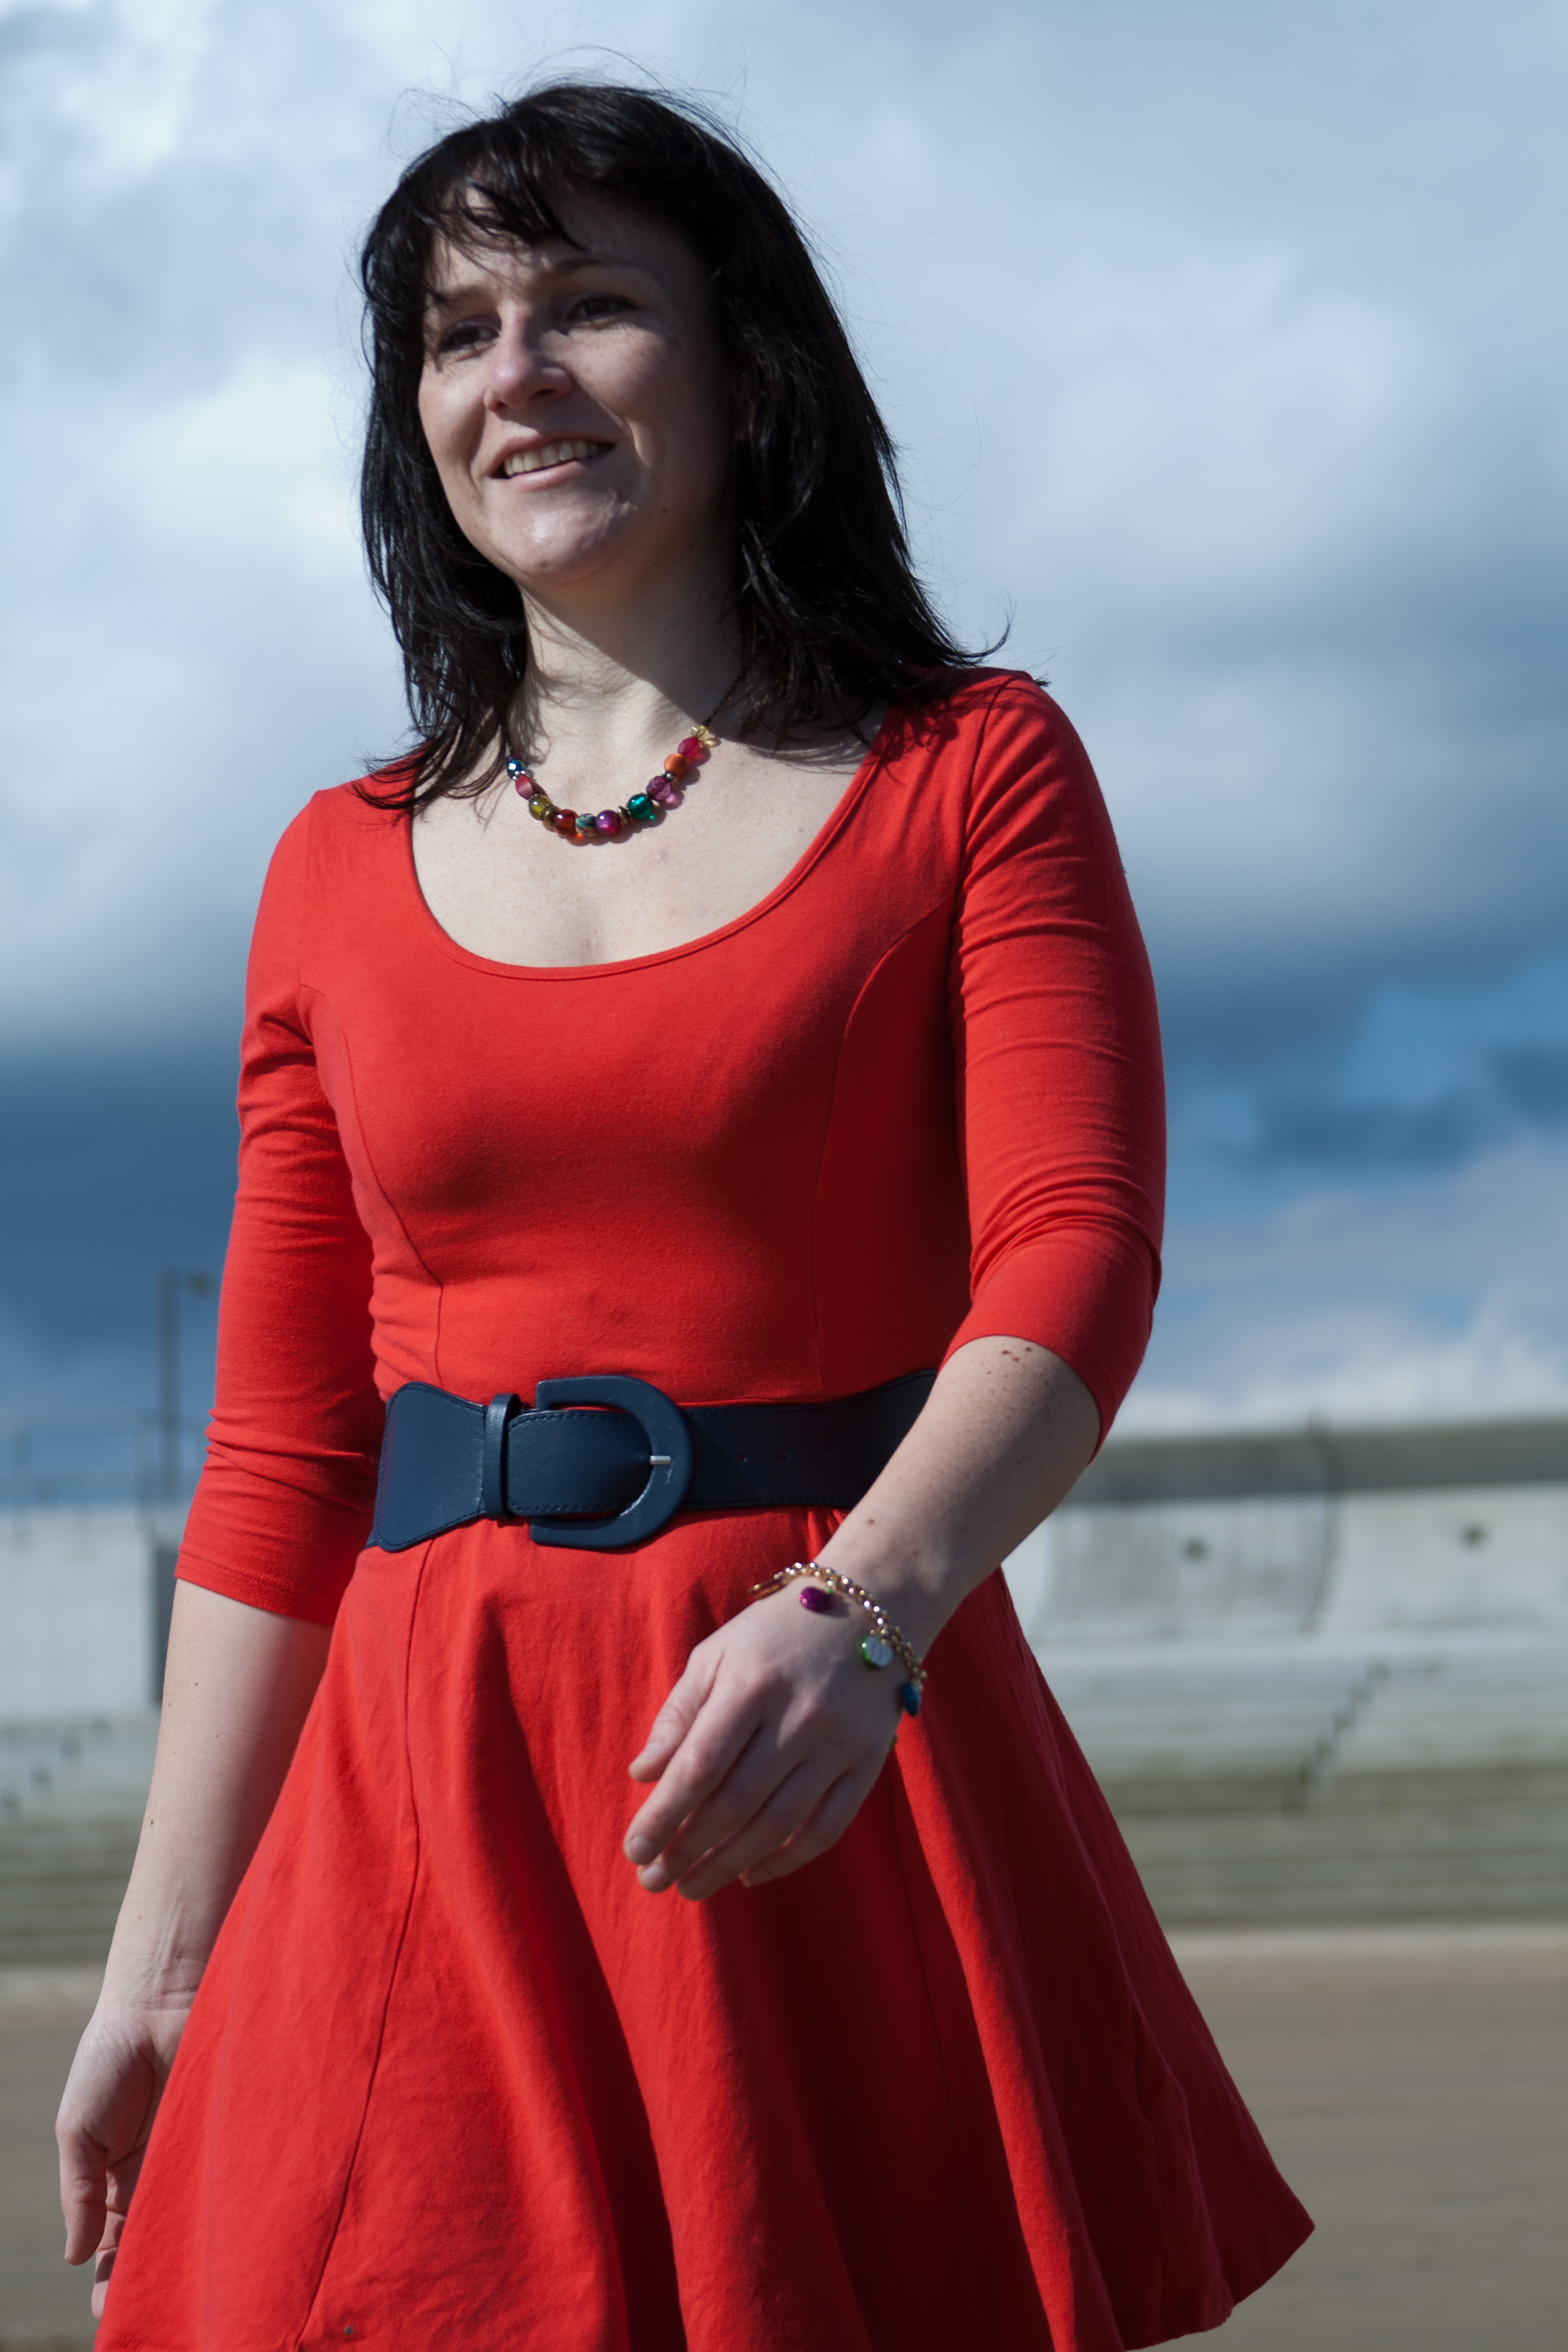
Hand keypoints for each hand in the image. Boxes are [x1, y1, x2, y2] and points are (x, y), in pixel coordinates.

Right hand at [57, 1993, 193, 2319]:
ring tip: (183, 2290)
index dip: (111, 2277)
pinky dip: (222, 2212)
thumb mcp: (78, 2131)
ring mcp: (195, 2158)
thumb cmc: (110, 2060)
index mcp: (116, 2180)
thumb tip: (75, 2257)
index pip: (113, 2243)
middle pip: (156, 2240)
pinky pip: (223, 2183)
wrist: (161, 2001)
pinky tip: (219, 2241)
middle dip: (153, 2277)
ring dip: (189, 2254)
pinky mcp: (227, 2137)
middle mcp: (159, 2176)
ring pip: (192, 2221)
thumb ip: (78, 2194)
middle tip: (151, 2309)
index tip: (107, 2310)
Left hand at [624, 1586, 903, 1899]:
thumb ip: (679, 1713)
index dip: (663, 1815)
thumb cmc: (775, 1633)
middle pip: (736, 1803)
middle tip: (653, 1879)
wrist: (870, 1610)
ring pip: (779, 1824)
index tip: (634, 1849)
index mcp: (752, 1684)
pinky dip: (787, 1860)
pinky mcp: (869, 1761)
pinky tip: (751, 1875)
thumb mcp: (717, 1654)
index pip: (700, 1766)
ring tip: (691, 1886)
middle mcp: (799, 1716)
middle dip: (687, 1849)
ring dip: (729, 1865)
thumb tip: (643, 1775)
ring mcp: (839, 1743)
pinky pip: (827, 1827)